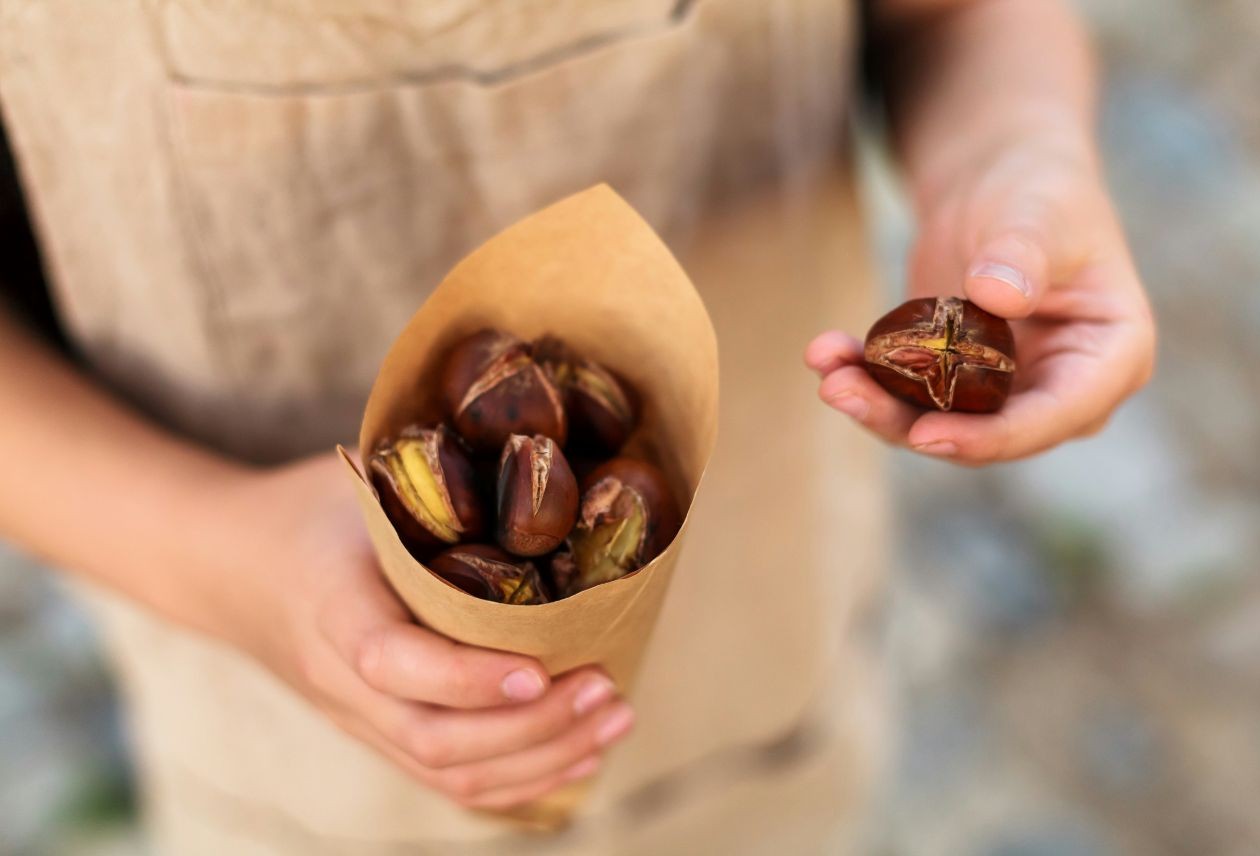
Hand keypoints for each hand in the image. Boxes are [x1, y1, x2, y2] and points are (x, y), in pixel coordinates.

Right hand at [205, 453, 633, 809]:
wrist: (233, 569)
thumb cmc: (311, 512)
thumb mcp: (359, 478)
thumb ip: (431, 483)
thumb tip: (539, 465)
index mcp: (333, 608)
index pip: (393, 663)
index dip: (468, 679)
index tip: (541, 668)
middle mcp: (342, 681)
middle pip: (434, 740)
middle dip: (534, 728)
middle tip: (607, 689)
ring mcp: (358, 718)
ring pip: (448, 773)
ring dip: (542, 759)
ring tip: (616, 719)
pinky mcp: (379, 733)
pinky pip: (447, 778)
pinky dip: (519, 779)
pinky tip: (579, 755)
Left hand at [806, 143, 1154, 463]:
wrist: (1000, 178)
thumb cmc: (1036, 189)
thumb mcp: (1036, 213)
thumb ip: (1024, 254)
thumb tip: (999, 297)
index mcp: (1112, 358)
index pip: (1054, 417)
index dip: (990, 437)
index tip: (925, 434)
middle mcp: (1062, 390)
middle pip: (985, 434)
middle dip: (907, 423)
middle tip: (840, 392)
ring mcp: (1007, 393)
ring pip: (937, 423)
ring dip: (875, 404)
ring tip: (824, 366)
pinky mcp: (957, 385)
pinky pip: (909, 397)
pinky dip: (865, 378)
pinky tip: (824, 350)